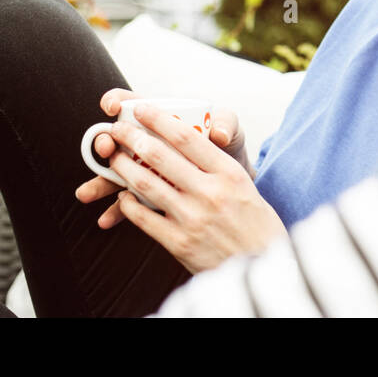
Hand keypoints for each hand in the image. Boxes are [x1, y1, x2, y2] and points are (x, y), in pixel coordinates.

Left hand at [83, 101, 286, 272]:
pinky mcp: (179, 243)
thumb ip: (217, 165)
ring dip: (123, 168)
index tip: (140, 109)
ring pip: (145, 185)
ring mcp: (193, 218)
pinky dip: (128, 204)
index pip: (187, 137)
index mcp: (228, 173)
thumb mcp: (244, 185)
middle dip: (131, 138)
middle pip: (160, 156)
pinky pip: (144, 218)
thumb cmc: (255, 223)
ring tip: (113, 158)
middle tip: (116, 130)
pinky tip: (122, 196)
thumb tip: (191, 141)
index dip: (158, 119)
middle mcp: (210, 193)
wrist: (264, 267)